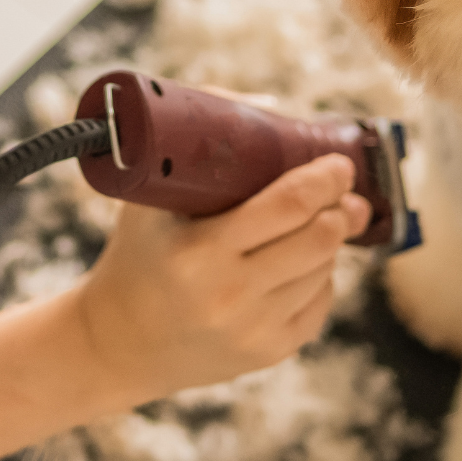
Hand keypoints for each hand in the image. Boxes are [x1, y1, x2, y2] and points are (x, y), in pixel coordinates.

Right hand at [74, 155, 370, 402]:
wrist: (117, 345)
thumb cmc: (138, 255)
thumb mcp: (151, 199)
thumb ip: (198, 141)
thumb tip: (268, 107)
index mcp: (199, 253)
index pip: (288, 207)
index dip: (324, 179)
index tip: (339, 163)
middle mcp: (229, 296)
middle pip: (319, 238)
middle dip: (342, 205)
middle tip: (345, 187)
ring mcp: (253, 331)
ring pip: (324, 268)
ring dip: (332, 236)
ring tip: (322, 218)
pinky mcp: (269, 353)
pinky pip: (320, 301)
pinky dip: (321, 273)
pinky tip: (305, 259)